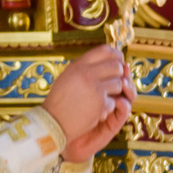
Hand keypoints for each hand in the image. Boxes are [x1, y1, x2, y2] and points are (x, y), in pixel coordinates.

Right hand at [45, 44, 134, 161]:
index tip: (119, 60)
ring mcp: (95, 88)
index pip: (104, 50)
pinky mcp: (100, 103)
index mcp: (78, 65)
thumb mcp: (67, 77)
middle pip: (116, 66)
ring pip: (119, 84)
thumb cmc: (60, 101)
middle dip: (119, 75)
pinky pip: (114, 101)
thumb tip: (103, 60)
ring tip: (103, 98)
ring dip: (115, 92)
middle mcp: (86, 74)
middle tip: (113, 82)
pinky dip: (108, 107)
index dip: (116, 55)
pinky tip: (96, 111)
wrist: (53, 122)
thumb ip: (83, 68)